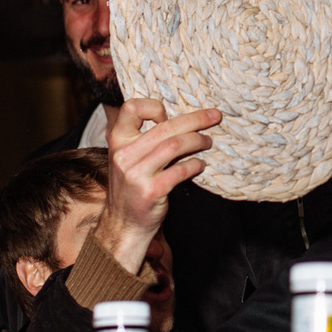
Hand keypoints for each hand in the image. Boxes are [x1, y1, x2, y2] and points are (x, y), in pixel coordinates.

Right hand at [90, 99, 218, 273]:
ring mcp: (136, 174)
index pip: (132, 107)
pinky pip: (180, 170)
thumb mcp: (128, 158)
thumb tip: (180, 119)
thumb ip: (143, 138)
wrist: (123, 224)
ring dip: (198, 140)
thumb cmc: (132, 187)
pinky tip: (200, 165)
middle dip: (195, 119)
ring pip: (175, 145)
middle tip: (214, 116)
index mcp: (117, 141)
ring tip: (208, 141)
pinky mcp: (151, 191)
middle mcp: (124, 155)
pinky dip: (195, 164)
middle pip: (165, 126)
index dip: (155, 107)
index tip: (170, 117)